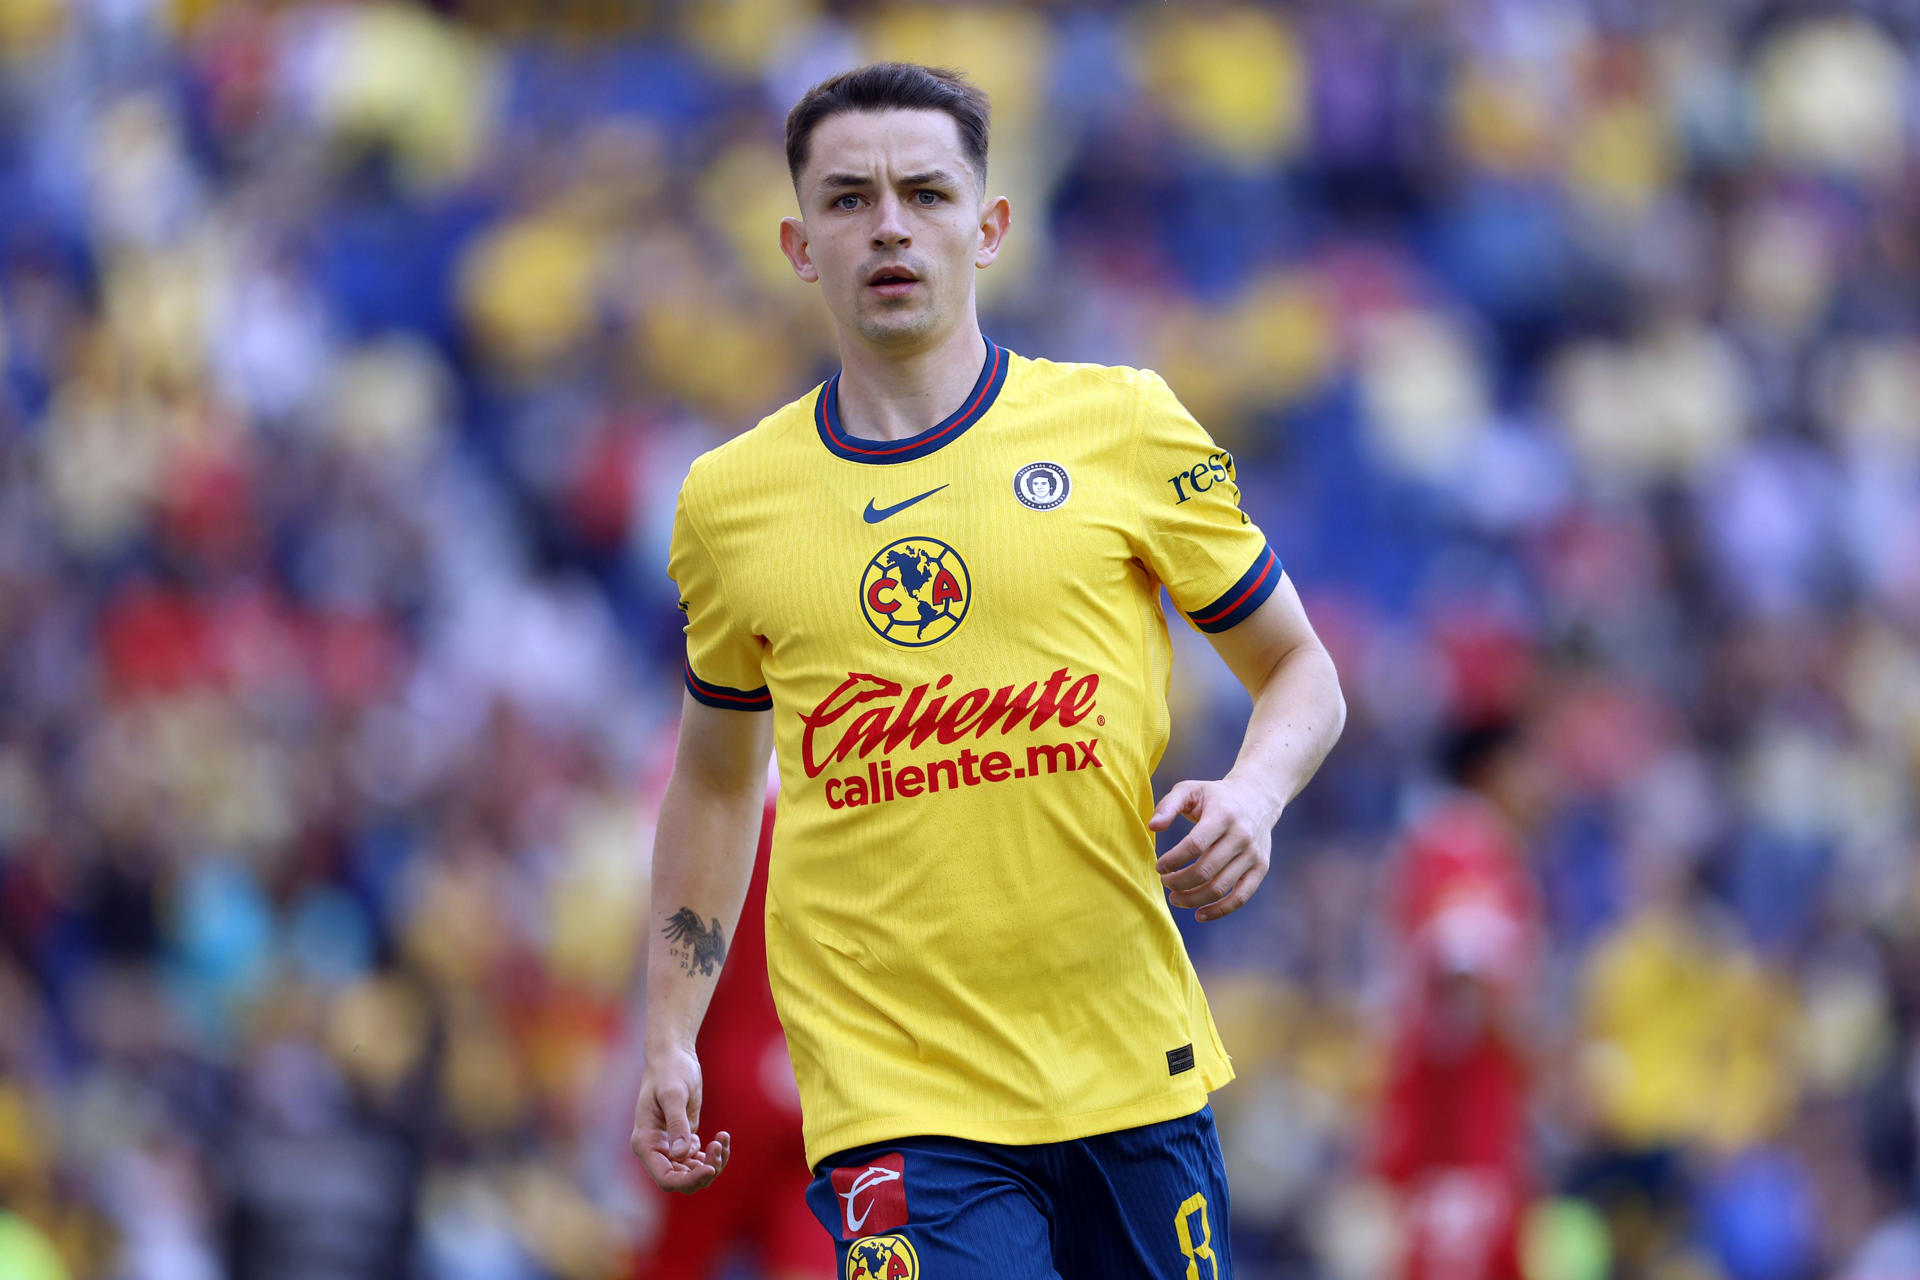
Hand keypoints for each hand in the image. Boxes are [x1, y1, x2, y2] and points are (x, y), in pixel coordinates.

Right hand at [631, 1042, 730, 1192]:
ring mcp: (670, 1147)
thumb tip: (681, 1155)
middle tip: (719, 1146)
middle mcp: (656, 1150)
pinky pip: (701, 1160)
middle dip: (704, 1170)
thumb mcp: (674, 1094)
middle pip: (682, 1181)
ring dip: (713, 1162)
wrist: (674, 1056)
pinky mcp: (684, 1139)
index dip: (688, 1180)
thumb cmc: (669, 1071)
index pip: (666, 1179)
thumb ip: (677, 1124)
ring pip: (694, 1172)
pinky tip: (722, 1136)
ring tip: (722, 1138)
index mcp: (645, 1143)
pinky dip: (714, 1154)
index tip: (710, 1167)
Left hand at [1150, 778, 1276, 921]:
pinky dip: (1219, 911)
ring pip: (1220, 887)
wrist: (1257, 798)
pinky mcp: (1260, 868)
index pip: (1195, 845)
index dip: (1173, 860)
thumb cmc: (1215, 796)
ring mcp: (1253, 854)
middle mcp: (1242, 835)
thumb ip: (1168, 805)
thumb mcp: (1190, 789)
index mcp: (1223, 814)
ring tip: (1175, 898)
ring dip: (1193, 899)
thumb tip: (1152, 827)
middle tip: (1165, 883)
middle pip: (1206, 870)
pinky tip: (1199, 914)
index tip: (1159, 867)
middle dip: (1179, 882)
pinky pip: (1241, 897)